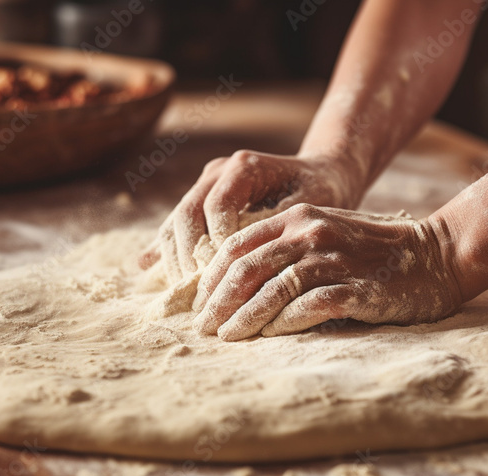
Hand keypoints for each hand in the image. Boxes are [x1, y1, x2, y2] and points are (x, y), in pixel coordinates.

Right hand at [138, 150, 363, 281]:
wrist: (320, 174)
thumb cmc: (322, 191)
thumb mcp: (311, 205)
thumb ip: (278, 223)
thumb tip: (248, 254)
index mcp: (242, 167)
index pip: (216, 208)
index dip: (217, 245)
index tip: (227, 279)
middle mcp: (217, 172)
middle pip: (187, 216)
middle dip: (190, 258)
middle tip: (201, 295)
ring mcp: (204, 187)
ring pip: (174, 224)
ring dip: (176, 261)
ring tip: (188, 295)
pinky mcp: (200, 204)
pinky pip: (175, 230)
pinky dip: (170, 256)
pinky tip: (166, 282)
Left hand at [191, 203, 463, 340]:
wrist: (436, 255)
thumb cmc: (373, 251)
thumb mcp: (325, 233)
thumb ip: (284, 248)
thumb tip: (235, 283)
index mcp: (297, 217)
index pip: (237, 245)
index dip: (210, 277)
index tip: (198, 304)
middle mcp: (311, 232)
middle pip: (247, 267)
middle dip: (217, 301)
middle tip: (202, 328)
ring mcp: (334, 259)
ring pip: (272, 288)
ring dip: (244, 317)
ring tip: (226, 338)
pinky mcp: (356, 288)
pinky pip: (309, 306)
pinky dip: (284, 323)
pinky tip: (269, 336)